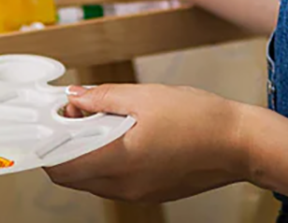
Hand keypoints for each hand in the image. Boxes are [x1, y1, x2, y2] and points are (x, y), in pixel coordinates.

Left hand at [45, 83, 249, 203]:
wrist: (238, 143)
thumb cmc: (198, 119)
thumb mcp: (143, 96)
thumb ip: (102, 97)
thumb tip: (75, 97)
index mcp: (120, 162)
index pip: (62, 169)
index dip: (49, 143)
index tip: (53, 118)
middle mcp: (125, 186)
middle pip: (75, 176)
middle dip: (66, 144)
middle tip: (76, 111)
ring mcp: (139, 193)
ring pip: (94, 178)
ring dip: (87, 150)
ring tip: (101, 117)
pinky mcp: (151, 192)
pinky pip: (115, 180)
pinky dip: (107, 158)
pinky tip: (121, 132)